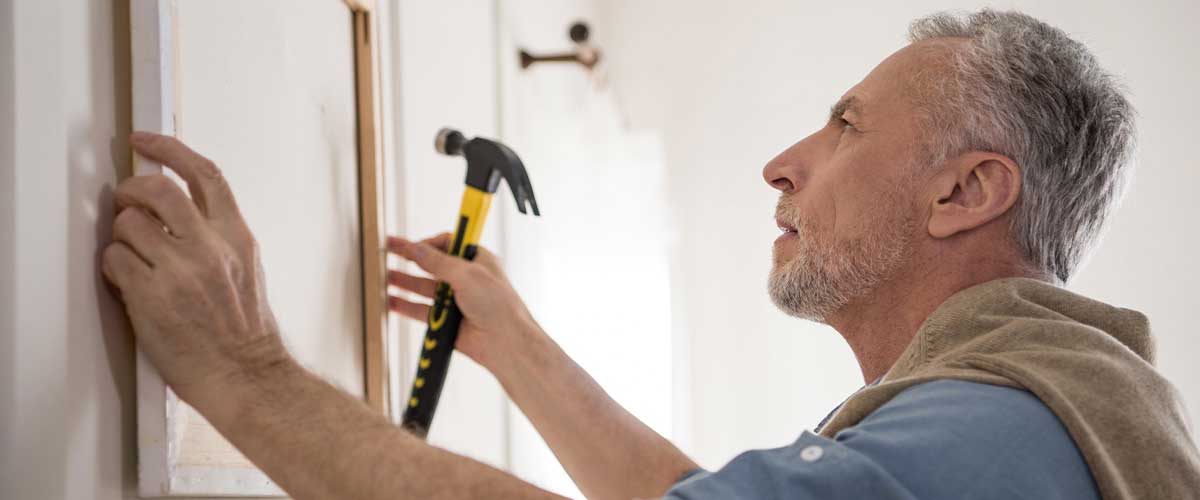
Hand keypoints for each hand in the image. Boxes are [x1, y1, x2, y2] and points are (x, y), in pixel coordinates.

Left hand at [102, 132, 289, 405]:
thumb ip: (217, 236)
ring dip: (122, 237)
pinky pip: (114, 261)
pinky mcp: (152, 296)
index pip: (204, 174)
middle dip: (131, 189)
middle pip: (158, 189)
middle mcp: (210, 248)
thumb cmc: (246, 333)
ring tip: (132, 257)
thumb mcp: (247, 269)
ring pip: (128, 224)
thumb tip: (178, 212)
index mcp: (237, 237)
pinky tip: (128, 282)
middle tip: (125, 200)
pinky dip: (114, 267)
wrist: (245, 375)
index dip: (169, 149)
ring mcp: (180, 271)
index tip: (146, 141)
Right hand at [387, 235, 537, 370]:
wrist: (506, 342)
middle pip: (432, 265)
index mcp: (477, 261)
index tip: (410, 244)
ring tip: (385, 276)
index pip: (447, 244)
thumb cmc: (499, 305)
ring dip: (405, 282)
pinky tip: (393, 301)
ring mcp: (456, 300)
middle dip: (410, 259)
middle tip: (388, 251)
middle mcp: (466, 279)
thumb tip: (417, 248)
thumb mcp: (467, 274)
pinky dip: (407, 306)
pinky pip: (422, 310)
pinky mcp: (448, 321)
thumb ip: (437, 262)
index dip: (428, 243)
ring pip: (424, 288)